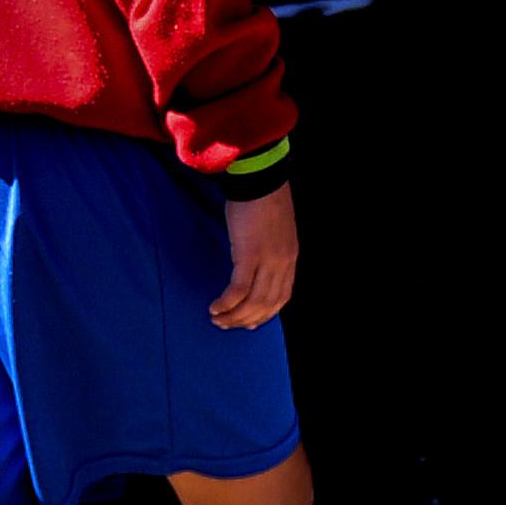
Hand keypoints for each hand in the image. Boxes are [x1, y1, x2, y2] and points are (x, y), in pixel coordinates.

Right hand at [210, 181, 298, 330]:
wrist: (260, 179)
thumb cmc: (262, 200)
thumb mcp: (274, 230)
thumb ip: (270, 249)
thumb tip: (255, 264)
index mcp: (290, 258)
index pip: (282, 297)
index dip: (265, 314)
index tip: (249, 323)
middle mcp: (282, 264)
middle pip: (267, 305)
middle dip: (245, 320)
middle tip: (226, 325)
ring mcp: (267, 261)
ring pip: (253, 303)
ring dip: (234, 316)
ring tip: (217, 319)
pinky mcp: (249, 255)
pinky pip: (239, 289)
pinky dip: (227, 303)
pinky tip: (215, 307)